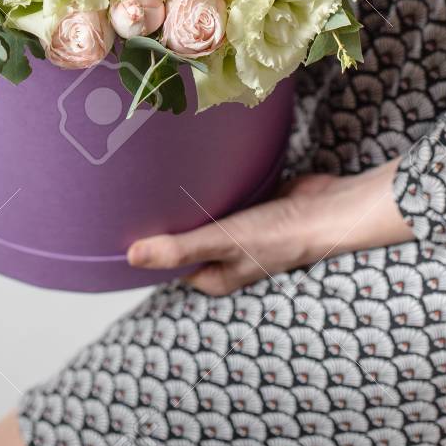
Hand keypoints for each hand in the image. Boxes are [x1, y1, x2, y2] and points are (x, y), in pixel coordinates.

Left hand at [127, 160, 413, 295]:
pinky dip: (207, 185)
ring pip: (200, 216)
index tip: (117, 226)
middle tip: (129, 193)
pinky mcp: (248, 205)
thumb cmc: (279, 235)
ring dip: (184, 202)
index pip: (167, 265)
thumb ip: (179, 249)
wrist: (328, 208)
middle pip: (183, 239)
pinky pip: (219, 196)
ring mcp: (236, 230)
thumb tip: (131, 257)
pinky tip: (188, 168)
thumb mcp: (223, 242)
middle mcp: (224, 256)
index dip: (146, 247)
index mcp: (214, 277)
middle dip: (163, 221)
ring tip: (150, 176)